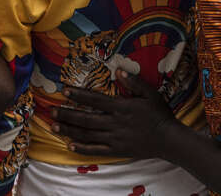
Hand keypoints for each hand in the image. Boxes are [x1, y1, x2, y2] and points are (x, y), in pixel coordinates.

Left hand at [53, 69, 175, 158]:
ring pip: (87, 134)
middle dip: (68, 114)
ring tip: (55, 126)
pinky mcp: (116, 150)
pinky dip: (82, 148)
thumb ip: (134, 81)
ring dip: (70, 130)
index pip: (95, 100)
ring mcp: (114, 138)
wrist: (168, 140)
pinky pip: (96, 150)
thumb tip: (118, 70)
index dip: (79, 95)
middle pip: (86, 118)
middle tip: (52, 111)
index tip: (65, 90)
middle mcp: (114, 123)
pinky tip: (70, 145)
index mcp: (121, 107)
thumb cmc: (160, 114)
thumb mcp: (150, 93)